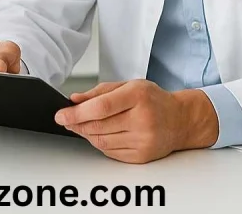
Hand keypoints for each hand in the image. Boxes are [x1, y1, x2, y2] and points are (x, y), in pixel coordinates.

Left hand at [54, 80, 218, 163]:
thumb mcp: (128, 85)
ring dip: (86, 134)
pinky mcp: (142, 156)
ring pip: (102, 141)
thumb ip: (99, 92)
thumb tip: (74, 100)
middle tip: (66, 119)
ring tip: (80, 126)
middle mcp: (143, 120)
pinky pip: (110, 152)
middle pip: (98, 126)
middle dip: (76, 124)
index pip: (101, 107)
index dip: (77, 113)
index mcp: (138, 96)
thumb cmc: (153, 100)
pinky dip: (99, 143)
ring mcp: (143, 140)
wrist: (180, 120)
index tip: (61, 114)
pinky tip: (97, 134)